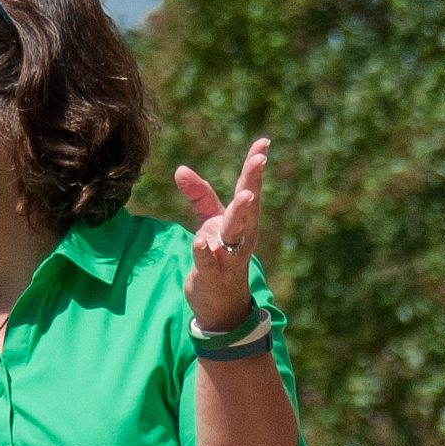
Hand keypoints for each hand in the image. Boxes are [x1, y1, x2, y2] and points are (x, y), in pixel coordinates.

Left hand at [171, 138, 268, 333]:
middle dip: (253, 182)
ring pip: (236, 232)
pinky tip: (199, 241)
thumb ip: (198, 195)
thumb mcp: (208, 221)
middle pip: (248, 206)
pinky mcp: (211, 274)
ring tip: (244, 196)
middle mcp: (241, 235)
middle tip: (260, 160)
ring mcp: (228, 256)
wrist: (219, 303)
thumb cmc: (218, 255)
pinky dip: (204, 251)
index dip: (254, 165)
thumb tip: (181, 169)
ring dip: (240, 214)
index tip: (264, 142)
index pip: (249, 187)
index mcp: (242, 220)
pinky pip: (208, 261)